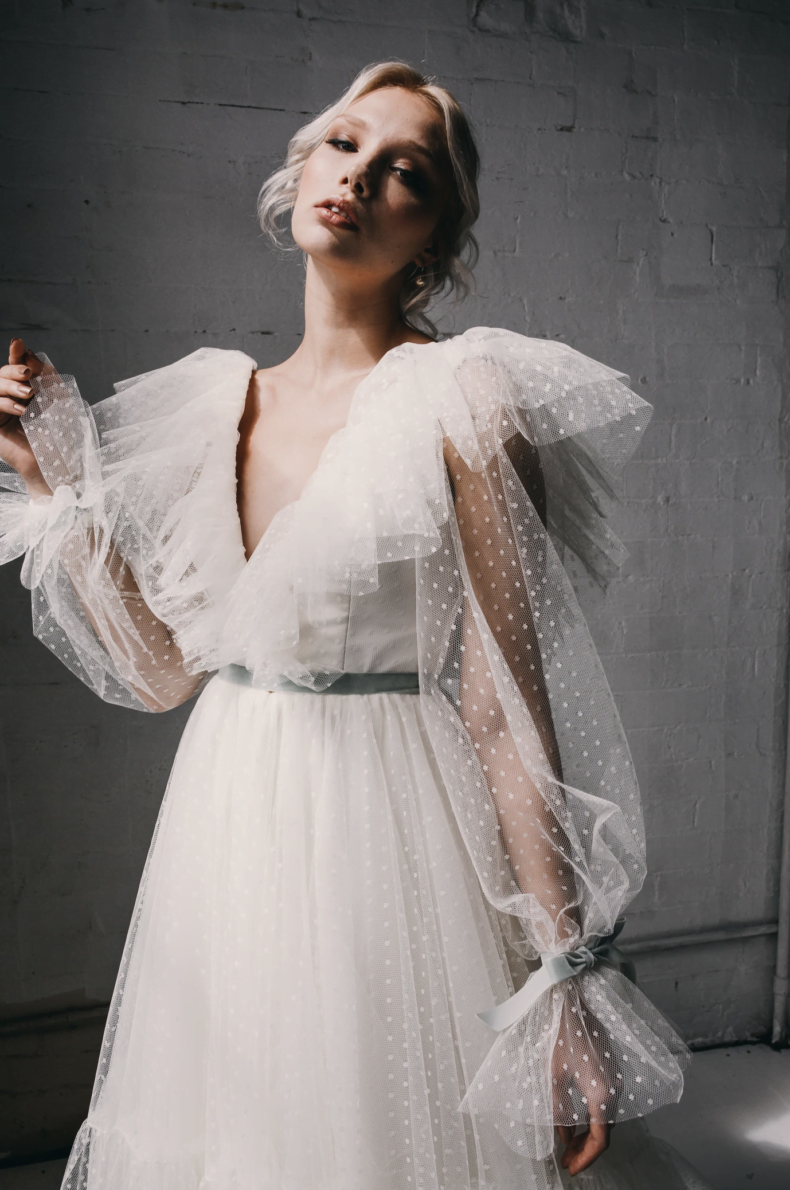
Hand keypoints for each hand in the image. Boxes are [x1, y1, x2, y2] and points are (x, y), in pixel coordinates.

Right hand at [0, 339, 50, 496]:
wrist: (58, 463)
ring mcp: (0, 412)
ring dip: (10, 385)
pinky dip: (5, 403)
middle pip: (2, 373)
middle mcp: (11, 399)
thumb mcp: (59, 398)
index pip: (17, 367)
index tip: (19, 343)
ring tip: (29, 395)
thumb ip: (46, 375)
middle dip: (13, 368)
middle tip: (28, 373)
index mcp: (27, 391)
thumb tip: (28, 352)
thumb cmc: (61, 434)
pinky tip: (21, 410)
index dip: (16, 354)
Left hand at [552, 991, 612, 1173]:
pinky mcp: (611, 1073)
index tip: (570, 1168)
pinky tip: (576, 1124)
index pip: (600, 1139)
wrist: (577, 1002)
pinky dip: (592, 1120)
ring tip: (568, 1147)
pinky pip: (606, 1106)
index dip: (586, 1158)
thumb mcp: (554, 1075)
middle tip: (566, 1161)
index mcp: (602, 1094)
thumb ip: (559, 1109)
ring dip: (589, 1136)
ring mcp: (616, 1081)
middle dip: (586, 1150)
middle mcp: (615, 1090)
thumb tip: (562, 1136)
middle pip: (605, 1132)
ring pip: (606, 1120)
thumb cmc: (562, 1035)